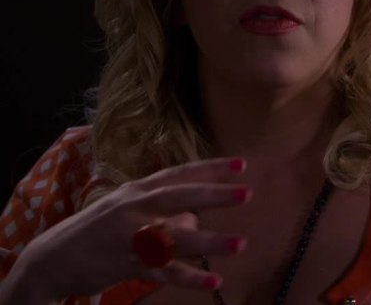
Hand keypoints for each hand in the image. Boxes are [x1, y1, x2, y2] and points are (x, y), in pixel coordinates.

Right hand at [14, 157, 251, 300]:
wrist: (50, 258)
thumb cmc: (98, 230)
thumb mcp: (127, 209)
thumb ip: (162, 211)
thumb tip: (197, 220)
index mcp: (137, 190)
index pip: (179, 174)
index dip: (210, 168)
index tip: (242, 164)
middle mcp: (134, 208)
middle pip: (178, 197)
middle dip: (214, 195)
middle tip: (247, 193)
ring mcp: (128, 236)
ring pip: (174, 237)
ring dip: (208, 242)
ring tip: (240, 243)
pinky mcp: (125, 265)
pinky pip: (163, 272)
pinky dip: (189, 277)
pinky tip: (214, 280)